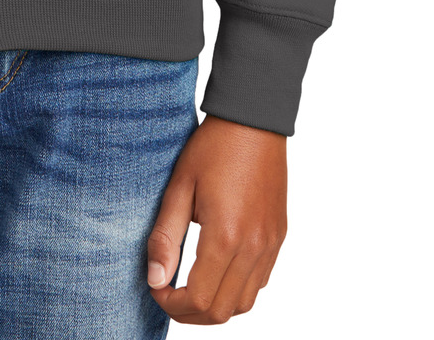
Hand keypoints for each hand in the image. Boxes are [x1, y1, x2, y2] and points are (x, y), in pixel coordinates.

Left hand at [146, 115, 286, 323]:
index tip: (156, 286)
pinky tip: (217, 271)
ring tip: (190, 287)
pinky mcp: (278, 237)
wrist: (253, 120)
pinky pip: (259, 282)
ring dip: (214, 306)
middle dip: (190, 312)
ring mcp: (270, 244)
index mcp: (226, 236)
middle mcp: (253, 247)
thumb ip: (165, 236)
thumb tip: (155, 279)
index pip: (199, 299)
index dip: (172, 303)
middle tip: (168, 292)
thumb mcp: (180, 186)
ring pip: (244, 304)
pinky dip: (236, 290)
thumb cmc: (213, 148)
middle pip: (222, 311)